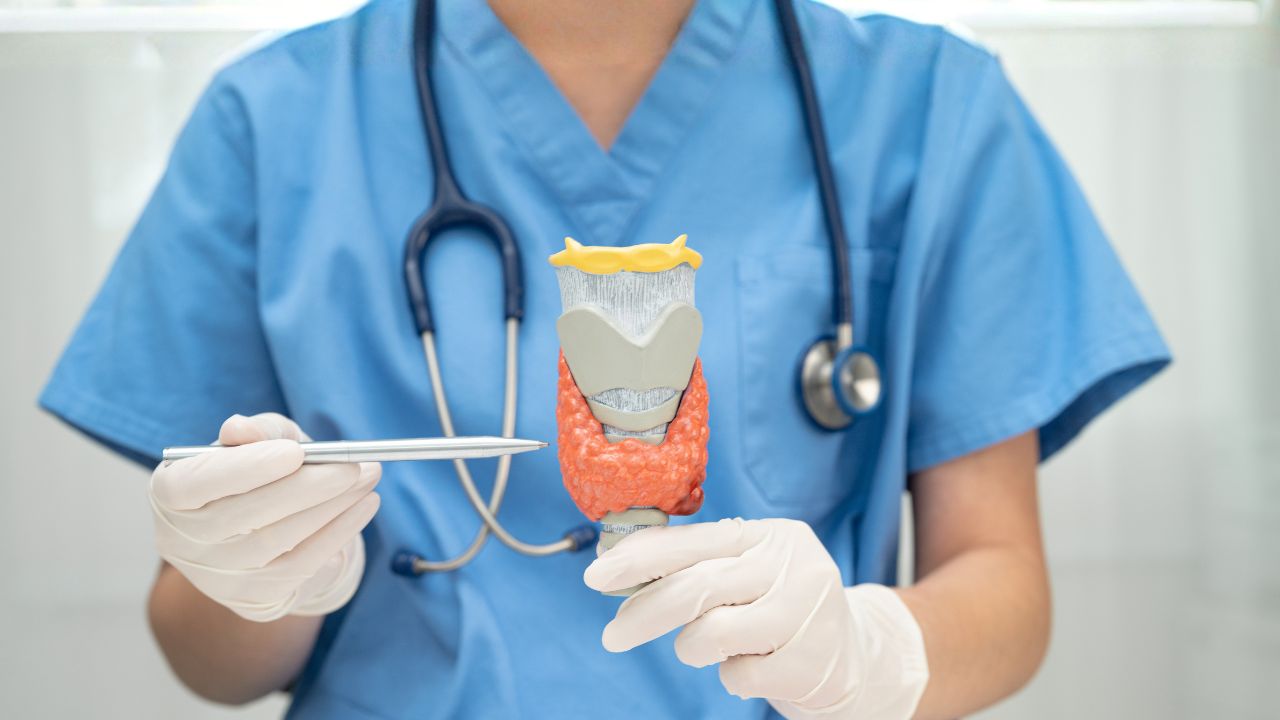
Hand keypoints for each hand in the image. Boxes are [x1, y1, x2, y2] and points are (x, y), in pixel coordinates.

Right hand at [150, 413, 379, 621]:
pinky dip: (338, 535)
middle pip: (245, 516)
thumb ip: (257, 432)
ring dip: (333, 508)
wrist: (271, 526)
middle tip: (355, 466)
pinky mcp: (253, 600)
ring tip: (368, 479)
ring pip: (279, 542)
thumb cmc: (263, 469)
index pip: (194, 484)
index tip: (295, 452)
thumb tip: (239, 429)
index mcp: (170, 494)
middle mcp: (182, 542)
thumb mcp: (262, 441)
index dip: (245, 468)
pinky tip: (362, 509)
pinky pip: (301, 567)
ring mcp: (216, 577)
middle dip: (309, 487)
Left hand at [584, 518, 928, 718]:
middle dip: (643, 612)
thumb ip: (697, 563)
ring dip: (691, 648)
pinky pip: (738, 675)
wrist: (857, 656)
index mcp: (769, 536)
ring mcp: (806, 615)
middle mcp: (792, 567)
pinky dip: (732, 676)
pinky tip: (751, 665)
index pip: (693, 541)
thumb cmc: (783, 607)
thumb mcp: (749, 570)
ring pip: (711, 633)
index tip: (596, 575)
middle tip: (613, 635)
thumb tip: (619, 562)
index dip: (639, 559)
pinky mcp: (810, 662)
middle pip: (696, 587)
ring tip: (705, 648)